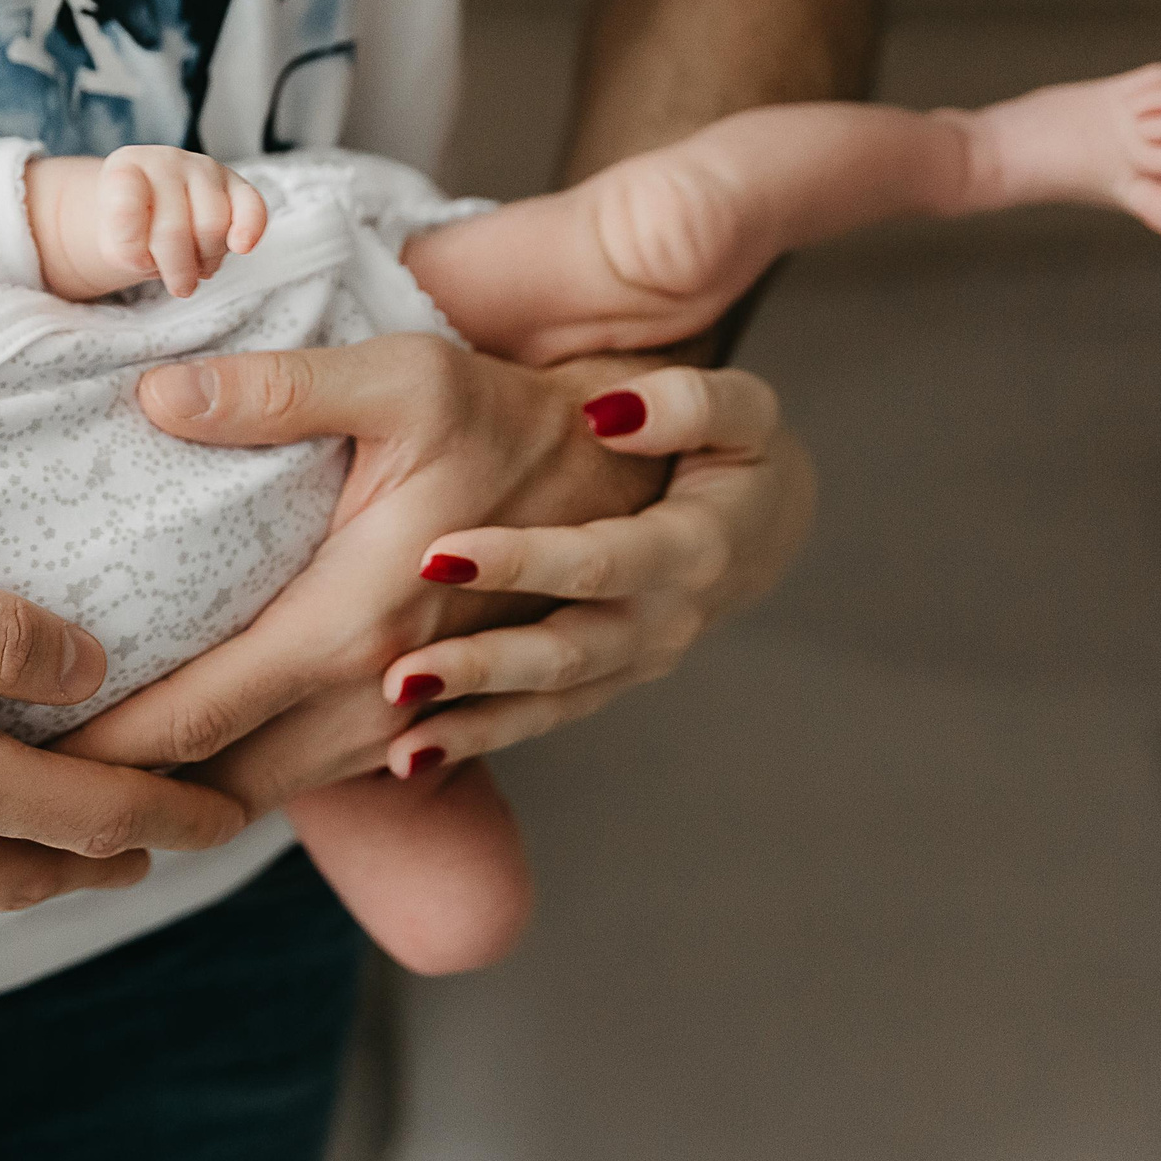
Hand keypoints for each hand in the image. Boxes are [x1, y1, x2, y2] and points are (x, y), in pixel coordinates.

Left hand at [53, 339, 810, 811]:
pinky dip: (260, 796)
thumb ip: (270, 390)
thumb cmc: (508, 416)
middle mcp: (379, 700)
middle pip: (222, 784)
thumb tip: (154, 394)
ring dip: (187, 807)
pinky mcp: (441, 728)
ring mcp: (416, 725)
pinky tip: (202, 789)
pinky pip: (335, 788)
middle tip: (28, 804)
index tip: (20, 765)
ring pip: (276, 796)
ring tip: (93, 807)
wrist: (634, 478)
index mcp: (350, 625)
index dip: (102, 752)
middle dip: (127, 805)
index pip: (194, 718)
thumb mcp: (397, 378)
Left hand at [95, 145, 266, 296]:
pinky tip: (241, 248)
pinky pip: (251, 207)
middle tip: (177, 285)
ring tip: (198, 265)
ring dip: (206, 260)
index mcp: (124, 169)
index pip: (125, 210)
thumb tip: (168, 263)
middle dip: (176, 269)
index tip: (135, 261)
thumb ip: (124, 252)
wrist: (154, 212)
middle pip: (174, 230)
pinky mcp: (237, 185)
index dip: (130, 248)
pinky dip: (249, 230)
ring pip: (212, 227)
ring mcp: (202, 168)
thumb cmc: (132, 228)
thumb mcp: (110, 243)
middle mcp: (164, 161)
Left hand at [380, 364, 809, 775]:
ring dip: (472, 723)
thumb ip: (691, 403)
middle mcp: (663, 621)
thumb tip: (610, 416)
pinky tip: (406, 757)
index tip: (438, 554)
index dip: (522, 561)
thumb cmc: (735, 448)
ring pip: (548, 701)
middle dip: (482, 666)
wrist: (764, 522)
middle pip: (566, 652)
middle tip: (400, 674)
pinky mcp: (605, 680)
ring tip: (397, 742)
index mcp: (691, 550)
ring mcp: (633, 662)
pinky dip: (478, 738)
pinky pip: (540, 718)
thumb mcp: (741, 410)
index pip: (599, 561)